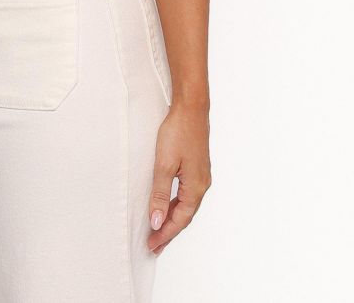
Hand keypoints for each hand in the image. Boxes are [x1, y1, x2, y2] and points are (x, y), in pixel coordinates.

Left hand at [148, 100, 211, 254]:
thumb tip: (156, 221)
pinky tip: (166, 205)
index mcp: (195, 188)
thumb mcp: (164, 165)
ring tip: (158, 229)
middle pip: (184, 216)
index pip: (179, 220)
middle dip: (168, 231)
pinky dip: (175, 204)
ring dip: (172, 218)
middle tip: (153, 245)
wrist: (191, 108)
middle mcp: (202, 185)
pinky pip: (186, 194)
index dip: (165, 234)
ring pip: (185, 205)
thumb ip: (159, 194)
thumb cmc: (178, 132)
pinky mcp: (196, 168)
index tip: (152, 245)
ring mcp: (200, 176)